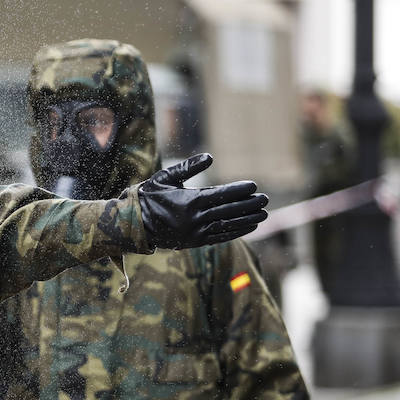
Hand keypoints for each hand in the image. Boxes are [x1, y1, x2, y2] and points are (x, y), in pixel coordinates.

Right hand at [138, 153, 268, 248]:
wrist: (134, 224)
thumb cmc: (149, 197)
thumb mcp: (165, 178)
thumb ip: (187, 167)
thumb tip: (210, 157)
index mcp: (189, 201)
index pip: (221, 194)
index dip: (239, 190)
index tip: (253, 186)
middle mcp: (195, 218)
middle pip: (229, 210)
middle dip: (249, 204)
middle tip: (265, 199)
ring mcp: (196, 232)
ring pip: (228, 225)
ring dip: (248, 219)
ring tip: (264, 214)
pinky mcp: (195, 242)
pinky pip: (221, 237)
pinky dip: (237, 231)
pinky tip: (249, 226)